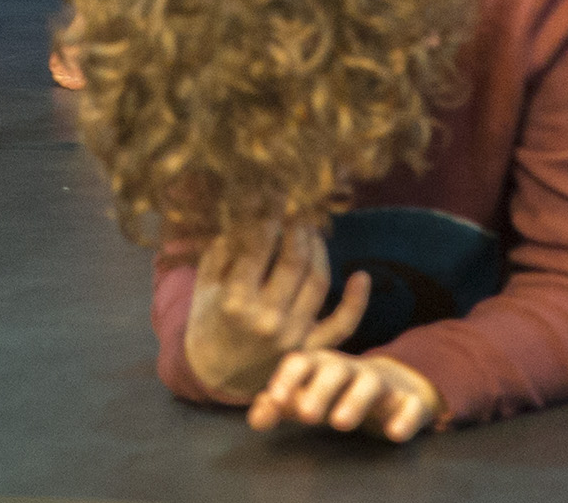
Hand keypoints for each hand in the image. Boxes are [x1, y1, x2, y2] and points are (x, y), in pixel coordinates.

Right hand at [182, 220, 368, 402]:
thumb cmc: (208, 320)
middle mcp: (267, 319)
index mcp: (236, 301)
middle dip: (298, 225)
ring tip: (311, 229)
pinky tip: (362, 276)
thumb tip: (246, 207)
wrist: (216, 374)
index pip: (259, 245)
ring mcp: (292, 336)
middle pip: (295, 260)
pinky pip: (342, 326)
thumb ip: (224, 247)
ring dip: (319, 248)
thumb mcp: (206, 283)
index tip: (273, 193)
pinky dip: (356, 302)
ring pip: (318, 281)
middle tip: (298, 206)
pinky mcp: (310, 348)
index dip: (268, 212)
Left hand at [249, 350, 445, 443]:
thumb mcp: (310, 396)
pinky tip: (395, 433)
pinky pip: (411, 406)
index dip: (288, 378)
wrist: (397, 386)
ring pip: (371, 385)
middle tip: (306, 415)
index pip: (302, 362)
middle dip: (319, 390)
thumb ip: (282, 406)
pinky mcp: (410, 400)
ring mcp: (383, 383)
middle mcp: (351, 369)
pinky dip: (405, 417)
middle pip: (335, 371)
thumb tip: (256, 418)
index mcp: (322, 365)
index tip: (277, 398)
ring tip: (340, 423)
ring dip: (355, 401)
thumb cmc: (341, 392)